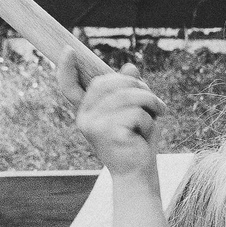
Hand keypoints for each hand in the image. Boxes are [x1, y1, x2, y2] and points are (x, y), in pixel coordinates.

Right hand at [67, 56, 162, 179]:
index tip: (68, 50)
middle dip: (138, 86)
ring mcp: (93, 125)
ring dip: (151, 102)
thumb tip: (130, 67)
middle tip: (156, 103)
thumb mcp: (135, 111)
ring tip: (159, 114)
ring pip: (129, 96)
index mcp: (87, 112)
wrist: (137, 176)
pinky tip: (146, 135)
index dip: (66, 69)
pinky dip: (150, 121)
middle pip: (110, 83)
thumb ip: (130, 91)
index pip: (70, 87)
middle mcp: (84, 117)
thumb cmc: (137, 144)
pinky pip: (136, 113)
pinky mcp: (107, 133)